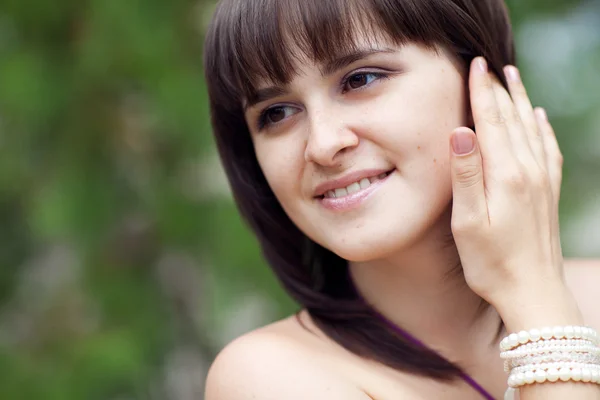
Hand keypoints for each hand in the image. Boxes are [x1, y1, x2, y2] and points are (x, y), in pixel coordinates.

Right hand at [448, 57, 577, 325]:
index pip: (491, 122)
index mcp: (505, 176)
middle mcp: (529, 172)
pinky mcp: (549, 193)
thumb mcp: (469, 222)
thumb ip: (466, 175)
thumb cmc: (491, 262)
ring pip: (531, 128)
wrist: (533, 292)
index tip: (475, 65)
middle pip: (512, 119)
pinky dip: (542, 127)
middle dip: (499, 89)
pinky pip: (548, 148)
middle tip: (488, 64)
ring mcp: (543, 181)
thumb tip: (461, 131)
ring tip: (513, 77)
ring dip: (520, 100)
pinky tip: (539, 117)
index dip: (482, 92)